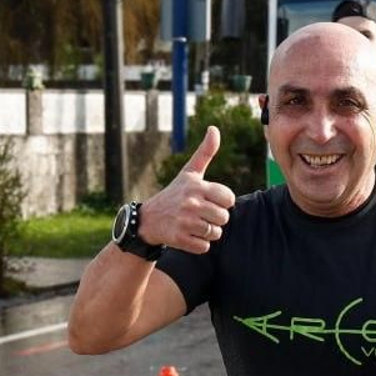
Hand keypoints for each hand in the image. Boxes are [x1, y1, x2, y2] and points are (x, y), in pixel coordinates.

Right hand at [137, 126, 235, 253]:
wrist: (147, 220)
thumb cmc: (174, 194)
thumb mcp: (188, 173)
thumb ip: (205, 153)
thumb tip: (214, 128)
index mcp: (196, 186)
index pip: (228, 199)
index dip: (222, 202)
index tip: (209, 201)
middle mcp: (190, 203)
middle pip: (224, 218)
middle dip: (215, 219)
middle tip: (200, 215)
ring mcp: (184, 222)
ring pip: (215, 233)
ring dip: (208, 232)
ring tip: (194, 225)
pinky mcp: (179, 239)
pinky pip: (204, 247)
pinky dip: (199, 244)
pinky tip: (188, 236)